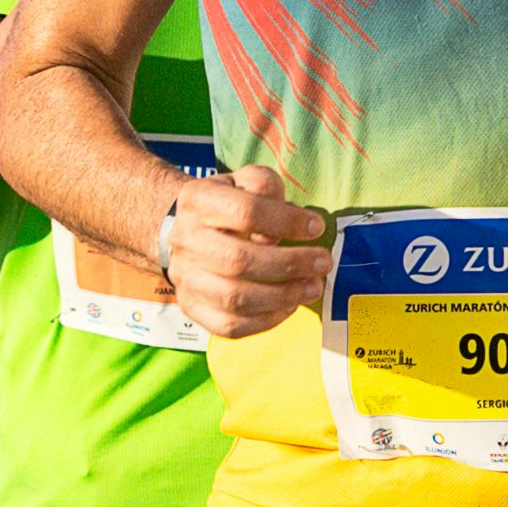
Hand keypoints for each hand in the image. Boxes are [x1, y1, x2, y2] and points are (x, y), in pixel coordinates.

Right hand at [160, 163, 333, 338]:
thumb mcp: (245, 180)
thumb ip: (266, 189)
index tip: (316, 227)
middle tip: (322, 263)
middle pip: (238, 260)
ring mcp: (185, 277)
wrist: (189, 230)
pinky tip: (289, 306)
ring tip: (313, 287)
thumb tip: (285, 224)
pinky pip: (230, 326)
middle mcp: (185, 240)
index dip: (286, 221)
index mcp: (197, 200)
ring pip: (234, 298)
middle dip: (289, 264)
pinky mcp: (191, 307)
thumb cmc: (228, 204)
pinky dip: (266, 320)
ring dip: (283, 296)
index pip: (245, 212)